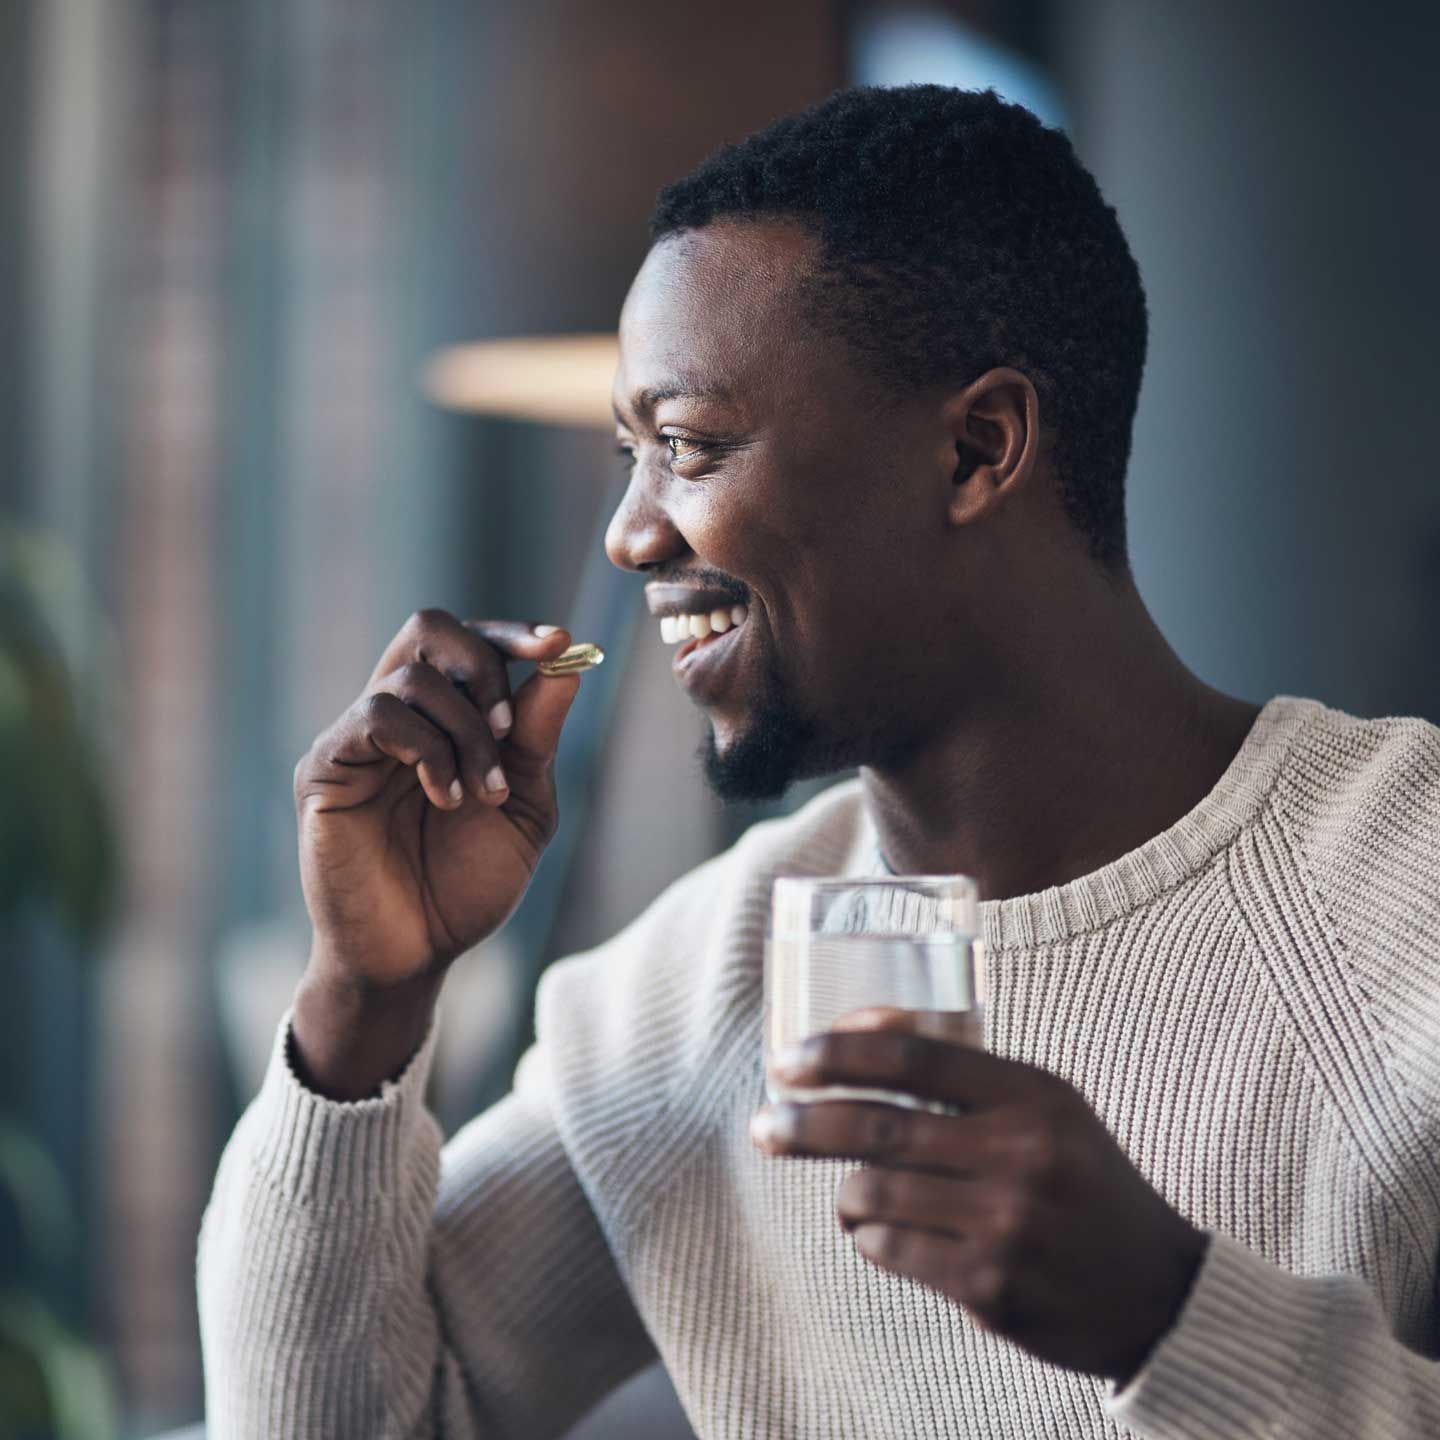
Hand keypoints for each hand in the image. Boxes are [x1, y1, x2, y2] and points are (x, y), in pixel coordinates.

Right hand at [290, 609, 580, 1094]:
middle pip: (429, 627)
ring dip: (465, 732)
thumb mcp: (522, 805)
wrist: (417, 954)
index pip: (469, 641)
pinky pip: (375, 717)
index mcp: (443, 717)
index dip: (512, 632)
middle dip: (484, 664)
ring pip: (411, 678)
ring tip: (479, 795)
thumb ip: (537, 737)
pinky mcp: (326, 768)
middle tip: (508, 728)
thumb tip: (565, 663)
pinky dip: (426, 750)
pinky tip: (445, 798)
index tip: (559, 642)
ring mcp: (356, 738)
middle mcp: (396, 715)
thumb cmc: (466, 884)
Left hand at [750, 1009, 1206, 1383]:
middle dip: (803, 1123)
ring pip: (872, 1192)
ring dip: (846, 1192)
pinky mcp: (989, 1288)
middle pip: (877, 1125)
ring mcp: (1004, 1224)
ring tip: (853, 1194)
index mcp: (1033, 1095)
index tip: (790, 1060)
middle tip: (763, 1125)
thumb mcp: (1044, 1108)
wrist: (1156, 1291)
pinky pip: (889, 1249)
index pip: (914, 1056)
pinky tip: (887, 1233)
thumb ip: (962, 1072)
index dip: (839, 1052)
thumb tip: (858, 1026)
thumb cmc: (1080, 1181)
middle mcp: (1020, 1154)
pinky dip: (872, 1237)